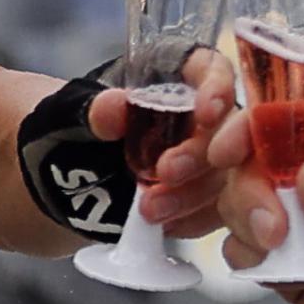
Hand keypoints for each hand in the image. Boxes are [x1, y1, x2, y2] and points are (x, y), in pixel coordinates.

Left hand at [87, 45, 236, 236]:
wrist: (68, 187)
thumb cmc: (71, 136)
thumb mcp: (69, 116)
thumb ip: (93, 111)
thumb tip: (115, 107)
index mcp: (178, 79)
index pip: (213, 70)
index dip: (217, 88)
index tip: (206, 112)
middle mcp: (208, 119)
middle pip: (236, 129)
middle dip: (209, 156)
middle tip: (167, 173)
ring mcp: (217, 164)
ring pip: (234, 177)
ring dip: (197, 197)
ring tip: (150, 212)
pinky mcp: (216, 203)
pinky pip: (231, 216)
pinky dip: (213, 228)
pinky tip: (178, 232)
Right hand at [210, 101, 303, 303]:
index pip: (287, 117)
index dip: (250, 127)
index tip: (229, 150)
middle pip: (250, 161)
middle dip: (245, 190)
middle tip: (272, 229)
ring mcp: (297, 219)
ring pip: (238, 204)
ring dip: (242, 223)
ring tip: (277, 250)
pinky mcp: (286, 263)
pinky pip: (243, 250)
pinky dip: (245, 257)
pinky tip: (275, 268)